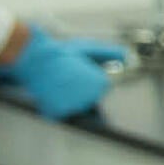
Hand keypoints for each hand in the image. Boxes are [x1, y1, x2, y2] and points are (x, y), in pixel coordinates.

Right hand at [0, 31, 116, 120]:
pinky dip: (52, 107)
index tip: (77, 73)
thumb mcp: (89, 50)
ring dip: (66, 102)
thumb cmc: (61, 54)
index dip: (86, 83)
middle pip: (87, 103)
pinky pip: (58, 114)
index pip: (98, 92)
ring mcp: (75, 106)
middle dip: (78, 95)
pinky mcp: (59, 112)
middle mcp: (91, 97)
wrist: (36, 58)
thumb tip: (127, 57)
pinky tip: (49, 93)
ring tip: (56, 85)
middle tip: (65, 80)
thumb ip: (109, 55)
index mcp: (101, 84)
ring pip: (73, 110)